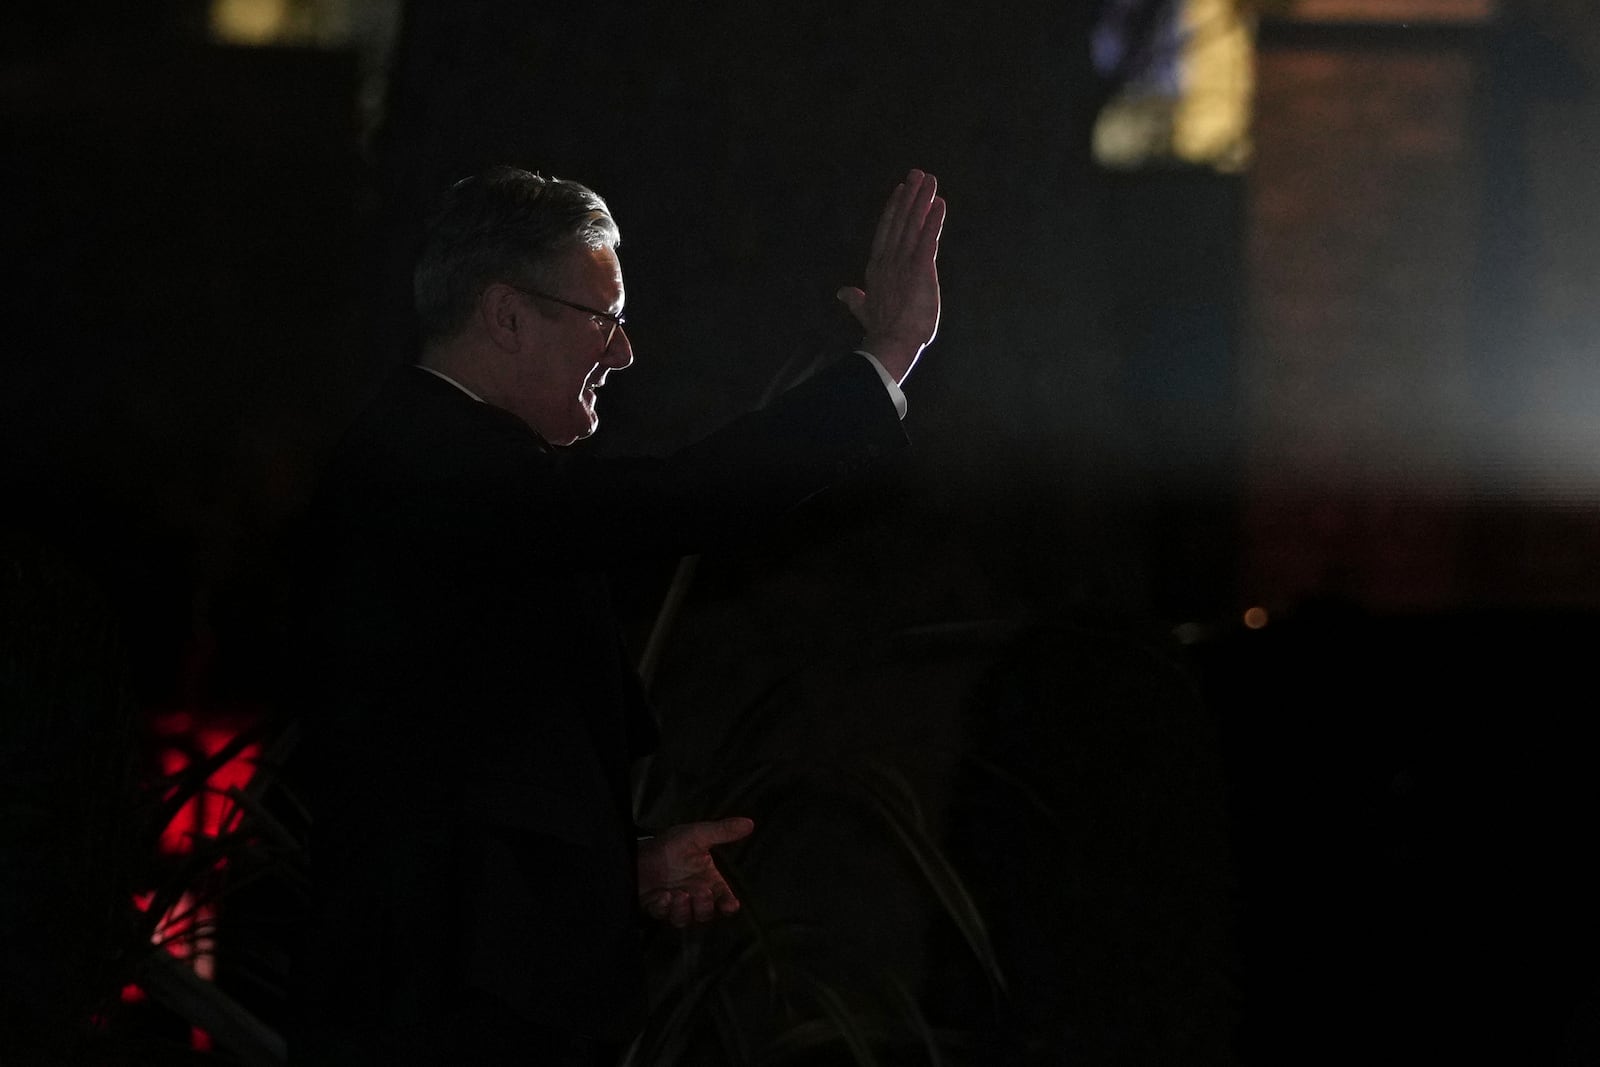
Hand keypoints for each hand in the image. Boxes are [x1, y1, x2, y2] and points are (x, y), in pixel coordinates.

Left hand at [637, 817, 753, 927]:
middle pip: (706, 914)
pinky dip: (663, 907)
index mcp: (707, 880)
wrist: (639, 851)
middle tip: (700, 892)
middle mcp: (693, 895)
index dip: (728, 905)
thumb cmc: (671, 845)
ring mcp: (675, 904)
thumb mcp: (697, 835)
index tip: (730, 905)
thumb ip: (723, 831)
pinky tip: (662, 896)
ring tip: (678, 894)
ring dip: (683, 910)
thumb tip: (750, 823)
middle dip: (705, 907)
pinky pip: (662, 915)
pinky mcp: (656, 907)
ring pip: (685, 920)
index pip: (724, 898)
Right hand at [836, 168, 945, 384]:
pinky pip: (928, 239)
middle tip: (917, 174)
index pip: (886, 232)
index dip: (893, 210)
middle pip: (900, 221)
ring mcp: (904, 263)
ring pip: (913, 225)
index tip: (900, 191)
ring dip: (922, 201)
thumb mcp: (865, 310)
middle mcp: (889, 260)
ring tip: (929, 180)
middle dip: (909, 197)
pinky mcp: (921, 269)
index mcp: (877, 269)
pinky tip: (939, 204)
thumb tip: (841, 292)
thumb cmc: (882, 331)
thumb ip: (855, 299)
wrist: (891, 343)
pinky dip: (934, 220)